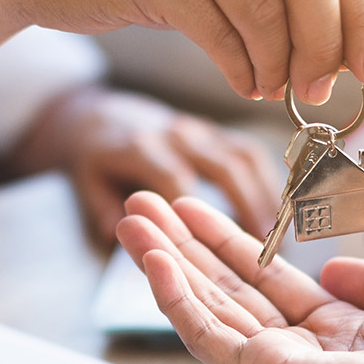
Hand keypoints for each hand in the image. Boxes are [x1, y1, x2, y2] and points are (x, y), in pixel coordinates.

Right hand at [9, 0, 363, 103]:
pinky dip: (240, 65)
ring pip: (263, 7)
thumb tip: (347, 53)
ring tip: (275, 86)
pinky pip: (216, 29)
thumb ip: (281, 2)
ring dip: (279, 62)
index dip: (360, 15)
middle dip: (324, 43)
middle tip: (321, 88)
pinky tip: (247, 81)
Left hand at [15, 88, 278, 245]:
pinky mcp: (218, 133)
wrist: (104, 116)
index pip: (177, 177)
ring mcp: (202, 130)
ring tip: (277, 237)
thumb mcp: (86, 182)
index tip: (217, 246)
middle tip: (264, 247)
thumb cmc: (96, 160)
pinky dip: (268, 185)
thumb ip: (101, 207)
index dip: (201, 212)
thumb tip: (116, 231)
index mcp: (143, 147)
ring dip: (265, 198)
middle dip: (247, 206)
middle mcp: (178, 134)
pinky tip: (277, 217)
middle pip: (224, 166)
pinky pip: (250, 155)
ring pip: (244, 158)